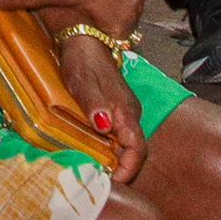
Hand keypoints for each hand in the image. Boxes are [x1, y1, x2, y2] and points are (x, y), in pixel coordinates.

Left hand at [53, 32, 147, 172]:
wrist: (82, 38)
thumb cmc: (83, 60)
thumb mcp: (83, 83)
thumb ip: (94, 104)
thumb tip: (104, 126)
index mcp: (126, 111)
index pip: (138, 148)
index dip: (129, 169)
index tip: (113, 181)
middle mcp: (129, 113)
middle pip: (133, 149)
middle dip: (120, 168)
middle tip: (99, 180)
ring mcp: (123, 110)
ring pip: (124, 143)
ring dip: (113, 159)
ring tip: (94, 171)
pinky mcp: (114, 108)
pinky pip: (116, 134)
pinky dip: (107, 148)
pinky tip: (91, 151)